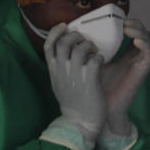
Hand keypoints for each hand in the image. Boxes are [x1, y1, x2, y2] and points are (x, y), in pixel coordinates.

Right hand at [44, 24, 106, 140]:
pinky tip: (100, 61)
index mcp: (53, 71)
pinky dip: (99, 57)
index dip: (55, 32)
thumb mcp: (58, 83)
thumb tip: (61, 50)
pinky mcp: (90, 82)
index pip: (48, 46)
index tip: (64, 26)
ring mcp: (75, 77)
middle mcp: (62, 72)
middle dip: (75, 35)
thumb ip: (58, 67)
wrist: (79, 123)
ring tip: (94, 50)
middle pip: (64, 43)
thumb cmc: (72, 102)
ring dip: (89, 45)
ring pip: (80, 49)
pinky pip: (95, 60)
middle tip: (84, 39)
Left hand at [99, 19, 149, 134]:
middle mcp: (133, 56)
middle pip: (139, 32)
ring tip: (127, 28)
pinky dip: (145, 44)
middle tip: (121, 21)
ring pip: (146, 40)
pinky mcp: (143, 71)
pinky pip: (149, 54)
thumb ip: (89, 48)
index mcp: (123, 53)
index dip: (123, 21)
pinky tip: (135, 40)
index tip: (110, 18)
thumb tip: (75, 30)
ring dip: (139, 31)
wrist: (100, 109)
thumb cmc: (94, 87)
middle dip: (132, 23)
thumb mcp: (91, 62)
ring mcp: (139, 63)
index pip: (129, 31)